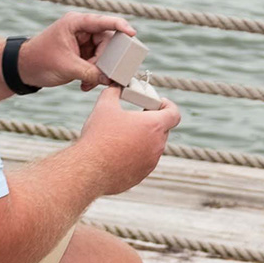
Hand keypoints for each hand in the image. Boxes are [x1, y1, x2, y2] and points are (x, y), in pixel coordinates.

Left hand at [17, 10, 136, 89]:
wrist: (23, 70)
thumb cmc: (39, 61)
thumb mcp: (67, 68)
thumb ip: (91, 73)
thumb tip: (111, 80)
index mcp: (76, 23)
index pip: (102, 21)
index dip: (119, 26)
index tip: (132, 33)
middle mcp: (82, 29)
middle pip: (107, 41)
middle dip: (107, 61)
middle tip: (105, 75)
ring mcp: (83, 42)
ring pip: (104, 55)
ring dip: (99, 71)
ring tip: (88, 83)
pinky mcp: (82, 54)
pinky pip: (97, 63)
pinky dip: (93, 75)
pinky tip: (84, 85)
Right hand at [76, 79, 181, 193]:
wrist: (89, 170)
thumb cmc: (98, 136)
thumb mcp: (104, 106)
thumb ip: (114, 92)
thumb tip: (115, 86)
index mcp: (153, 126)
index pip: (174, 114)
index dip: (168, 106)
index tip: (158, 103)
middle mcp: (157, 145)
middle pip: (162, 130)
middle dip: (151, 122)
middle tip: (135, 117)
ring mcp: (150, 162)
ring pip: (152, 147)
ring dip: (142, 140)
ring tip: (123, 135)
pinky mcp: (141, 175)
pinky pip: (143, 162)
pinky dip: (135, 156)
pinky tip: (117, 153)